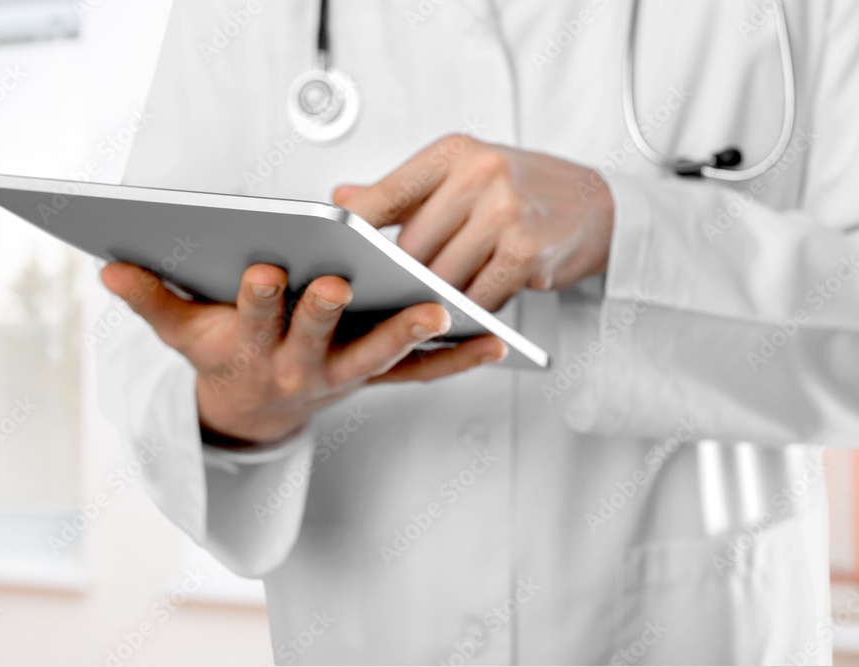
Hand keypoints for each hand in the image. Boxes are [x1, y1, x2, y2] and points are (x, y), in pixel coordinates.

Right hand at [100, 262, 506, 443]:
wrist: (255, 412)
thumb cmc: (221, 358)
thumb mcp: (181, 333)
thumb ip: (148, 298)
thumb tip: (106, 269)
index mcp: (252, 347)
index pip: (253, 319)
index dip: (256, 298)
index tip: (263, 270)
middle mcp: (300, 366)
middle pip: (317, 338)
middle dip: (326, 312)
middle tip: (343, 283)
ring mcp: (343, 376)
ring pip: (379, 357)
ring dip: (408, 334)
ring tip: (442, 310)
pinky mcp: (376, 380)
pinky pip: (420, 375)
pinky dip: (455, 361)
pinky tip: (494, 342)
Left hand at [333, 134, 614, 310]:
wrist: (597, 206)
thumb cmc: (522, 191)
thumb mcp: (462, 174)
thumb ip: (402, 191)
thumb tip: (342, 197)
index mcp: (454, 152)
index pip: (387, 193)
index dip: (354, 229)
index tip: (329, 253)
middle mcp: (479, 174)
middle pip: (411, 246)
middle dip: (402, 276)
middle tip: (392, 293)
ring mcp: (504, 212)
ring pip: (442, 275)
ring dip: (436, 296)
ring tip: (432, 300)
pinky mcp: (525, 251)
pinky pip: (477, 296)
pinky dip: (470, 307)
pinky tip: (471, 305)